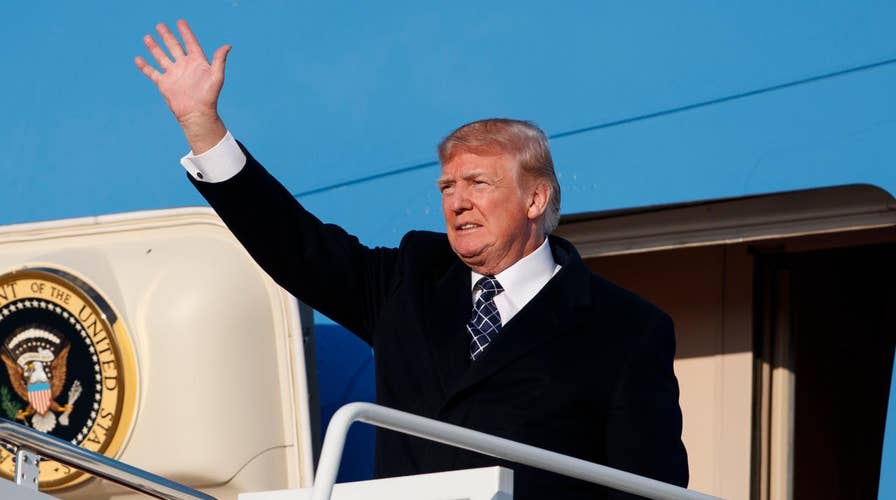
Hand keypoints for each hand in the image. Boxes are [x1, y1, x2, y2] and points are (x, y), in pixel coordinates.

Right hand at [135, 20, 230, 153]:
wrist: (197, 113)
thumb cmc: (209, 96)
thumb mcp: (216, 76)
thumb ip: (219, 60)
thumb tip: (227, 45)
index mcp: (197, 62)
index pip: (191, 43)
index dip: (186, 33)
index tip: (180, 22)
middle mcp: (184, 66)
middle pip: (174, 47)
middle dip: (167, 36)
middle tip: (160, 25)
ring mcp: (173, 74)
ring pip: (161, 57)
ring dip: (154, 47)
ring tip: (147, 37)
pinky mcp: (164, 83)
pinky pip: (152, 72)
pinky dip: (145, 66)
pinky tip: (138, 58)